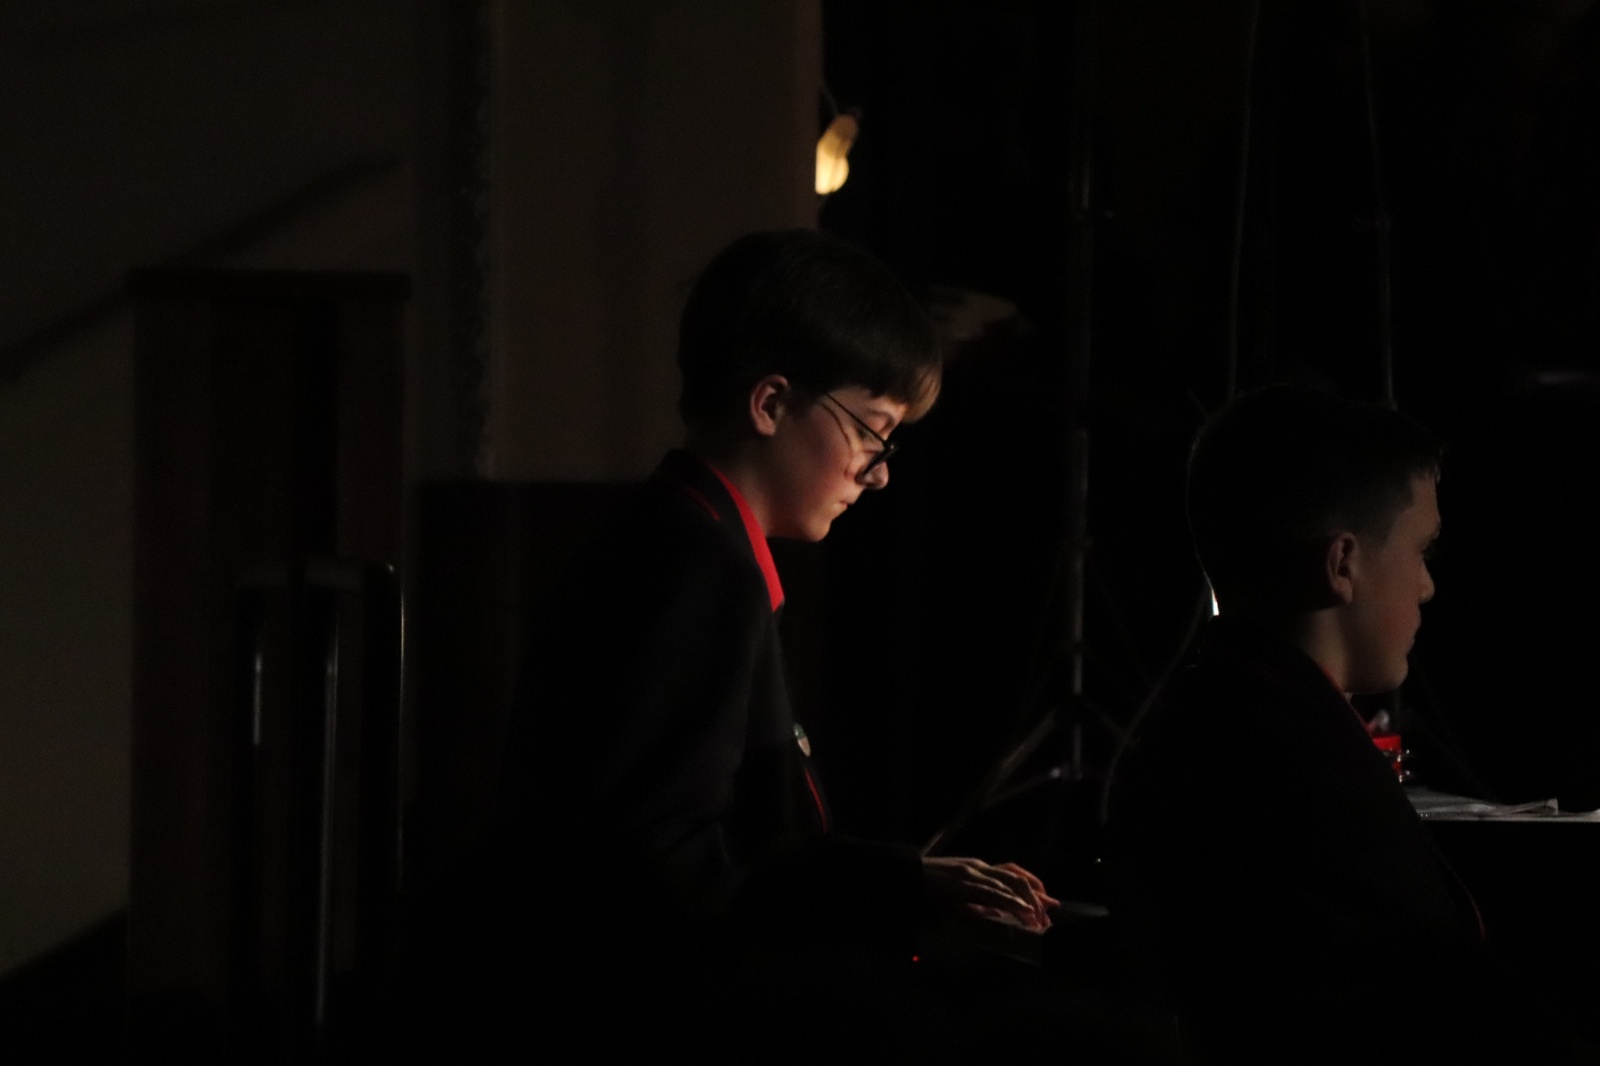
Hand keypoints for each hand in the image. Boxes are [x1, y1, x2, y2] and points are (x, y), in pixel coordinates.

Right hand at [921, 856, 1060, 929]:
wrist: (901, 878)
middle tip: (1050, 913)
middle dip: (1037, 895)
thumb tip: (998, 917)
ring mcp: (970, 873)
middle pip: (1017, 877)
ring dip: (1027, 901)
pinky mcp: (962, 882)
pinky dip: (1009, 901)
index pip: (1013, 874)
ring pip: (1009, 883)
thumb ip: (976, 905)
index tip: (1049, 901)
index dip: (1034, 885)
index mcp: (976, 869)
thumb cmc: (924, 889)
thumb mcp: (955, 898)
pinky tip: (1020, 910)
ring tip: (1038, 917)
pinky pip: (991, 891)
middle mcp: (977, 867)